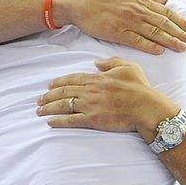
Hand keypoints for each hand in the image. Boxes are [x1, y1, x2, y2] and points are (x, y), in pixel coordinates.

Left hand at [36, 57, 178, 140]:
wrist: (146, 107)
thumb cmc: (140, 88)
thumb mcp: (129, 67)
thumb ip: (111, 62)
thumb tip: (97, 62)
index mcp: (97, 78)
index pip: (72, 79)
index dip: (59, 82)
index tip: (49, 85)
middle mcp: (90, 91)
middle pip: (64, 92)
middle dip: (49, 96)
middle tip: (39, 100)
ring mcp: (90, 106)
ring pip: (63, 105)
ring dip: (49, 108)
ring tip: (40, 111)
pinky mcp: (93, 120)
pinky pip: (71, 120)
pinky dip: (59, 121)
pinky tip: (50, 122)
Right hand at [56, 0, 185, 54]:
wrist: (81, 3)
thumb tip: (167, 1)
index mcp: (141, 0)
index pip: (166, 12)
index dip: (181, 22)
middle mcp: (137, 10)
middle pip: (164, 23)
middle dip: (181, 34)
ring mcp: (127, 21)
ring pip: (154, 32)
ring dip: (170, 41)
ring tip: (183, 48)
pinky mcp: (117, 32)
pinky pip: (136, 40)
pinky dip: (149, 45)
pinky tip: (160, 51)